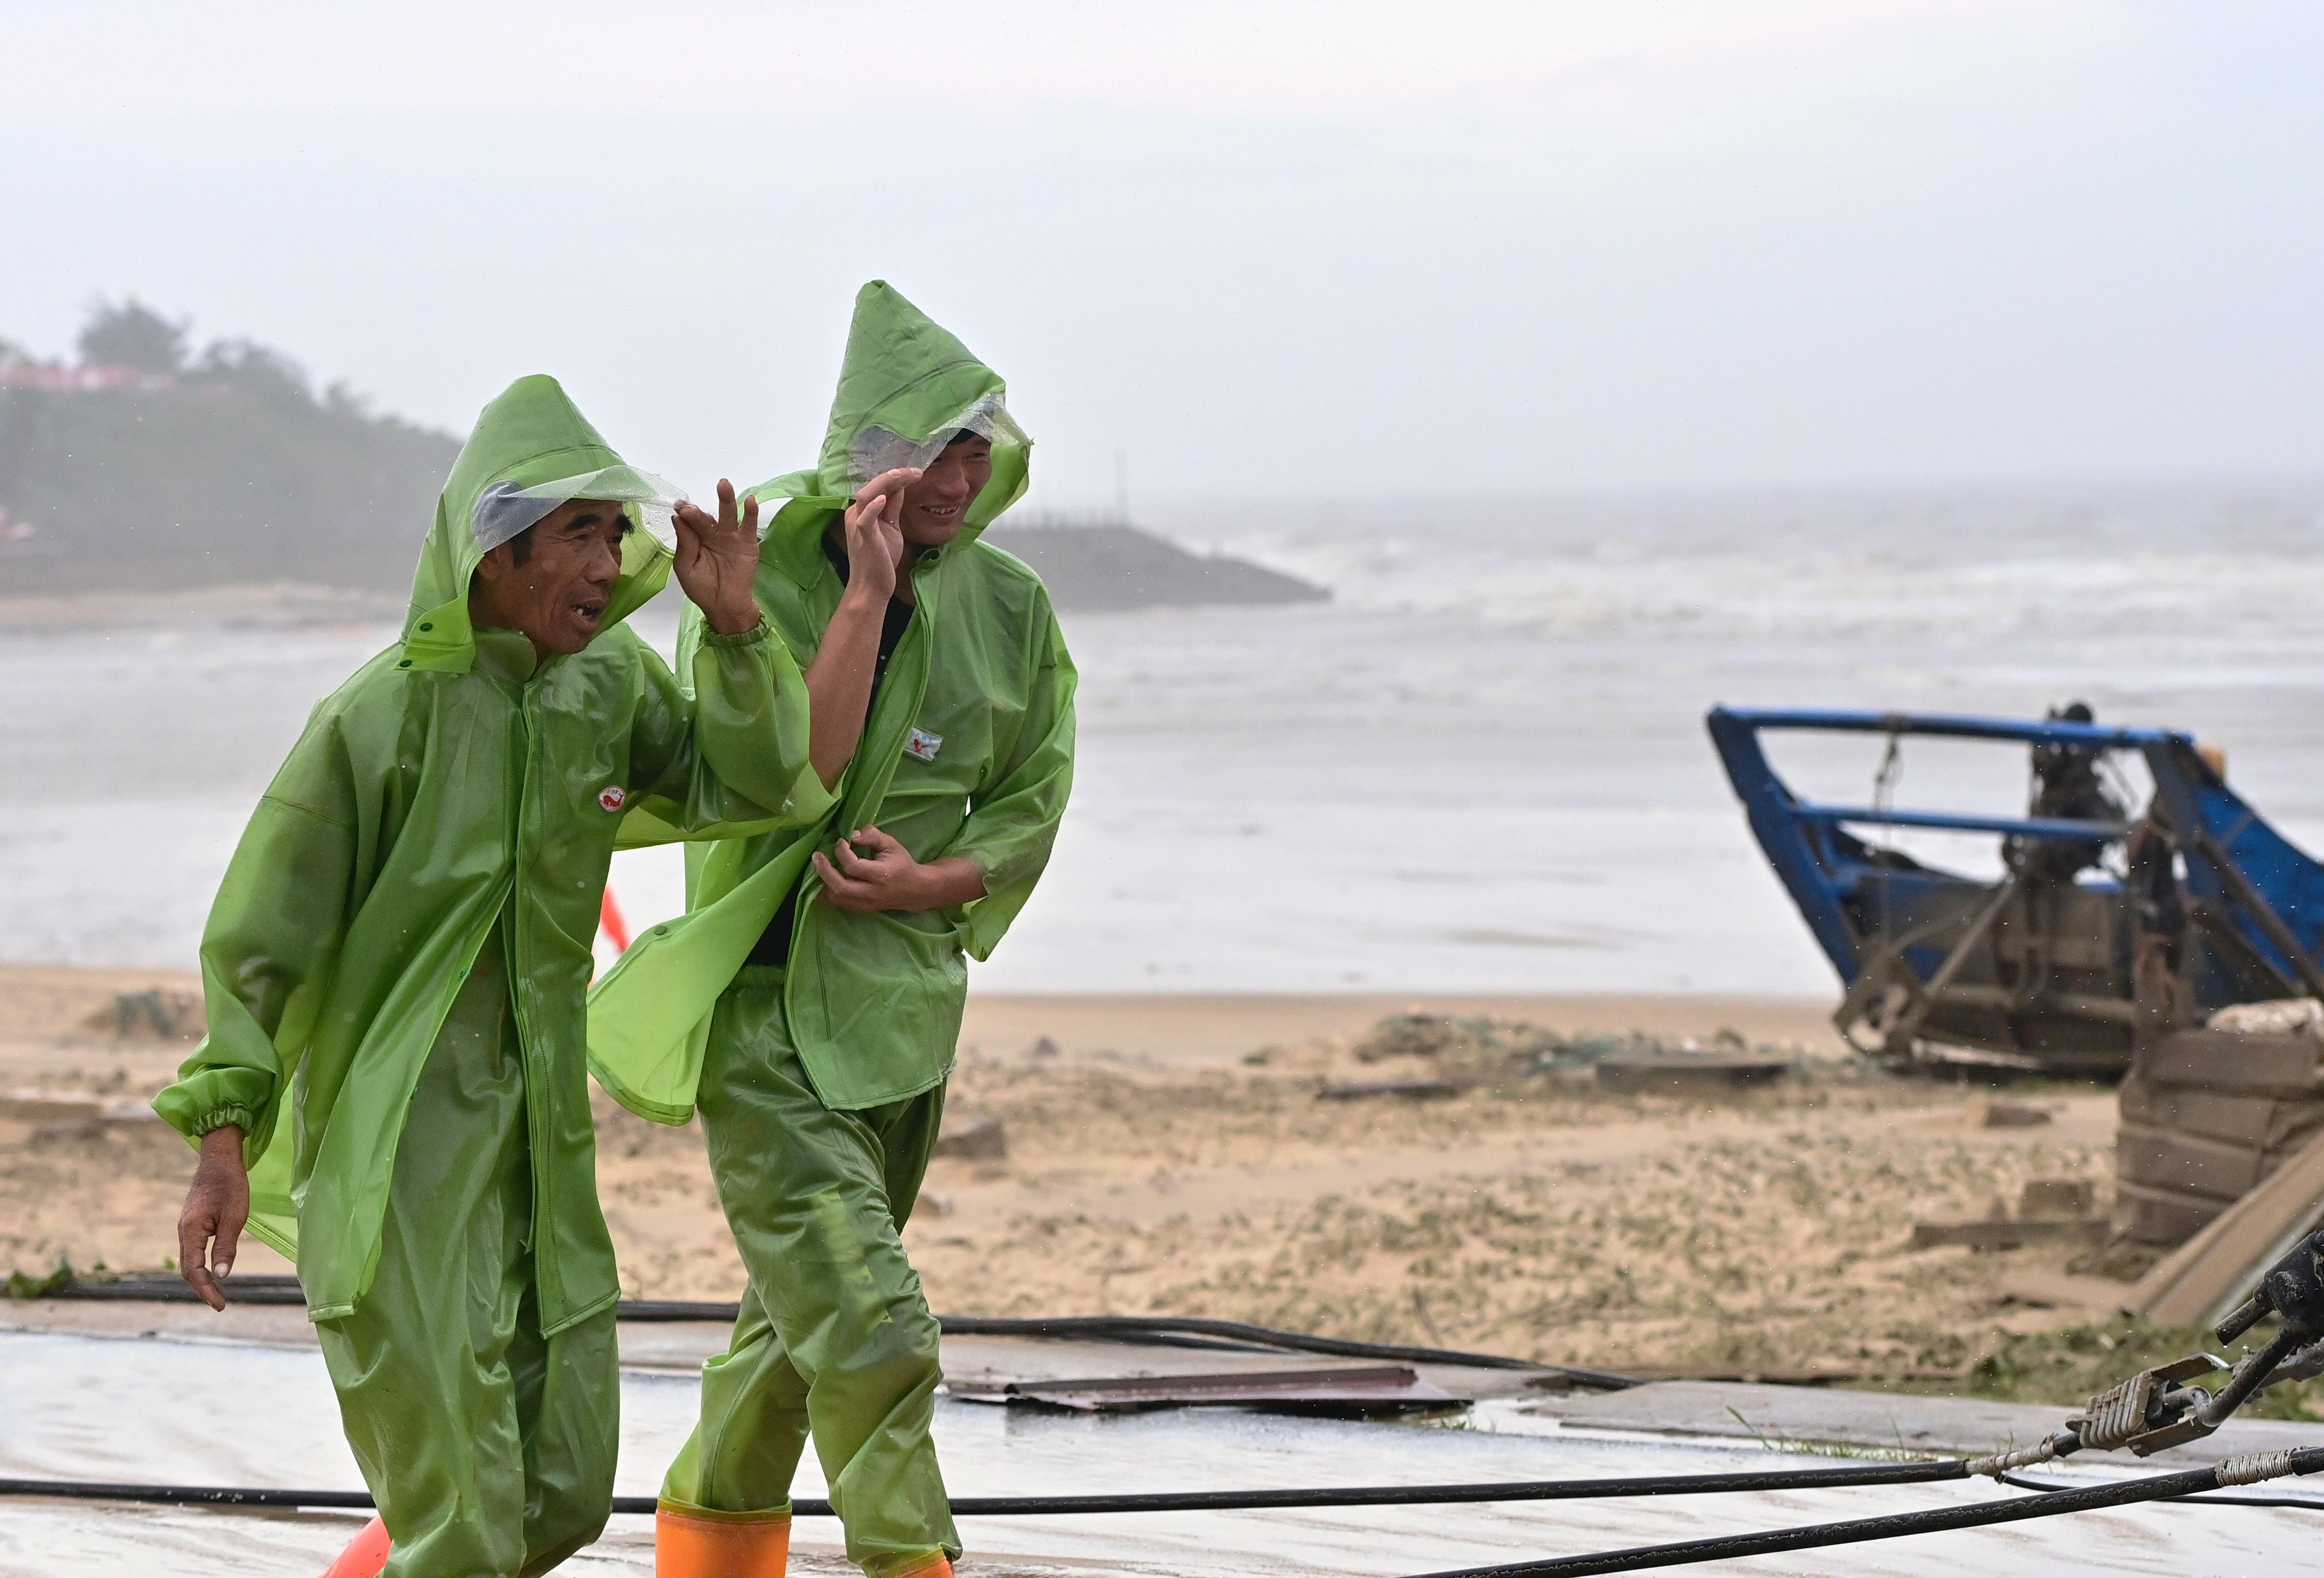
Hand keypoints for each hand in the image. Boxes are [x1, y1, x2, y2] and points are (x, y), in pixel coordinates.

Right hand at [178, 1126, 249, 1311]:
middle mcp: (183, 1231)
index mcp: (191, 1231)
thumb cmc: (230, 1185)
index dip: (206, 1289)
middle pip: (188, 1268)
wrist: (220, 1159)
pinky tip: (213, 1271)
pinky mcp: (193, 1223)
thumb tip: (221, 1275)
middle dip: (203, 1288)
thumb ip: (226, 1246)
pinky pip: (194, 1249)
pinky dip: (201, 1264)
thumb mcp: (235, 1217)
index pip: (193, 1270)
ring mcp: (186, 1227)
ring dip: (202, 1278)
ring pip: (190, 1260)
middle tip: (220, 1304)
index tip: (219, 1305)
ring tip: (217, 1293)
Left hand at [672, 479, 763, 634]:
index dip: (684, 513)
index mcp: (695, 538)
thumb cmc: (702, 588)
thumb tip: (677, 518)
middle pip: (705, 516)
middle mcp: (712, 533)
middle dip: (697, 511)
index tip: (678, 507)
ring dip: (726, 499)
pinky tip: (750, 501)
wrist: (725, 606)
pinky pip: (749, 525)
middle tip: (689, 507)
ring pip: (728, 514)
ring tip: (723, 484)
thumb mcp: (686, 568)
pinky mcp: (747, 543)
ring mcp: (730, 536)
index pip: (688, 521)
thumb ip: (684, 543)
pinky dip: (750, 513)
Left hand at [811, 826, 985, 913]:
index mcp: (881, 875)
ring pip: (836, 898)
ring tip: (818, 866)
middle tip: (817, 856)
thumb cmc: (902, 864)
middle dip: (824, 871)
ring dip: (823, 882)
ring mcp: (865, 904)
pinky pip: (837, 903)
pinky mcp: (860, 909)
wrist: (914, 890)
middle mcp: (871, 893)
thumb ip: (872, 836)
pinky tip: (822, 879)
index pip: (854, 866)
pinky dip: (826, 892)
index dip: (842, 852)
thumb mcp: (891, 844)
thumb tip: (851, 834)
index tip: (841, 841)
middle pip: (840, 887)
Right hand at [840, 468, 916, 604]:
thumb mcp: (891, 527)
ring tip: (903, 475)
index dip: (896, 477)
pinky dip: (873, 507)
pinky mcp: (864, 537)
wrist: (872, 586)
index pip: (878, 488)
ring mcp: (858, 525)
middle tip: (916, 471)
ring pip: (866, 496)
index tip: (916, 473)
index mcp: (862, 511)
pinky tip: (885, 497)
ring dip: (886, 483)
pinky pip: (865, 519)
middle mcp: (855, 514)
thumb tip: (901, 487)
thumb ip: (893, 508)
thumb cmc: (880, 558)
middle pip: (872, 487)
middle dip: (894, 476)